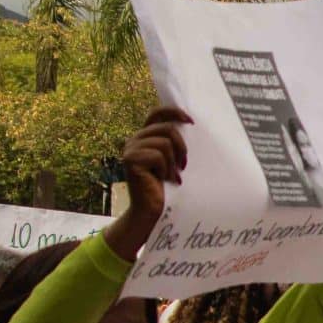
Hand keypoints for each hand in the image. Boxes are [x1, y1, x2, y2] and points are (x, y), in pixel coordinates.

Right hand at [106, 106, 192, 259]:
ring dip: (173, 162)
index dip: (173, 112)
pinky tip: (162, 180)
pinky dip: (166, 169)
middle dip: (182, 146)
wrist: (152, 210)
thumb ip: (175, 143)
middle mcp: (134, 139)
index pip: (156, 114)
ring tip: (170, 176)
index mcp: (145, 137)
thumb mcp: (174, 160)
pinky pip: (158, 155)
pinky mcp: (130, 159)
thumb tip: (192, 125)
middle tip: (184, 165)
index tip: (191, 121)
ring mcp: (130, 149)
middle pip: (166, 128)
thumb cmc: (168, 186)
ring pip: (164, 142)